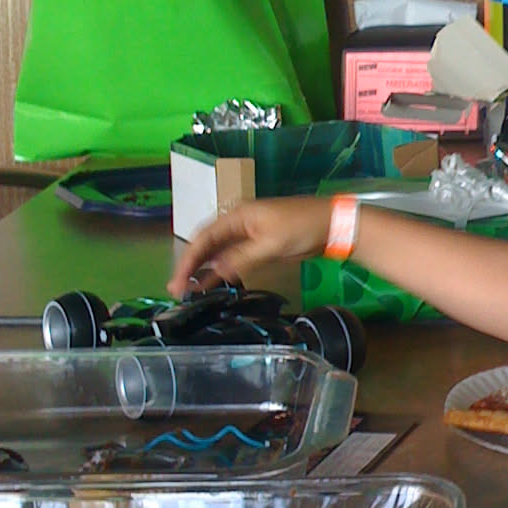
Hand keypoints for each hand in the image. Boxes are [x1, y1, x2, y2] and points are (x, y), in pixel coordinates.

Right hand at [168, 198, 329, 297]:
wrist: (331, 225)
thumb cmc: (302, 228)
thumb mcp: (270, 244)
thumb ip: (241, 258)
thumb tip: (214, 271)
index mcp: (237, 215)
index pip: (203, 238)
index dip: (187, 260)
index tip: (177, 282)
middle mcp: (237, 223)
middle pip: (206, 244)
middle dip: (190, 266)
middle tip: (176, 290)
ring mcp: (247, 234)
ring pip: (218, 252)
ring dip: (204, 270)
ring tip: (189, 291)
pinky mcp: (257, 245)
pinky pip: (232, 258)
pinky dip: (221, 270)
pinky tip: (213, 283)